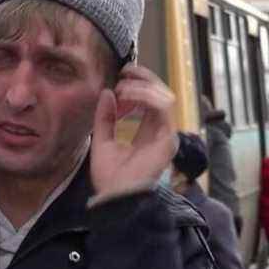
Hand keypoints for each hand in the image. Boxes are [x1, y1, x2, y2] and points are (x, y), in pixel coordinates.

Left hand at [90, 64, 177, 197]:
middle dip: (143, 79)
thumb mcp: (102, 140)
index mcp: (147, 132)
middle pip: (160, 95)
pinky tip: (128, 94)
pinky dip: (146, 96)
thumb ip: (105, 117)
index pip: (150, 101)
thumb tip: (106, 92)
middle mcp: (160, 132)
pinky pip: (163, 108)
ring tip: (122, 85)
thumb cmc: (109, 175)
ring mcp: (166, 135)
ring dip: (142, 86)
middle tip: (125, 71)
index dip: (138, 85)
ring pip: (164, 97)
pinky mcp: (167, 139)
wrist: (114, 197)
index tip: (121, 75)